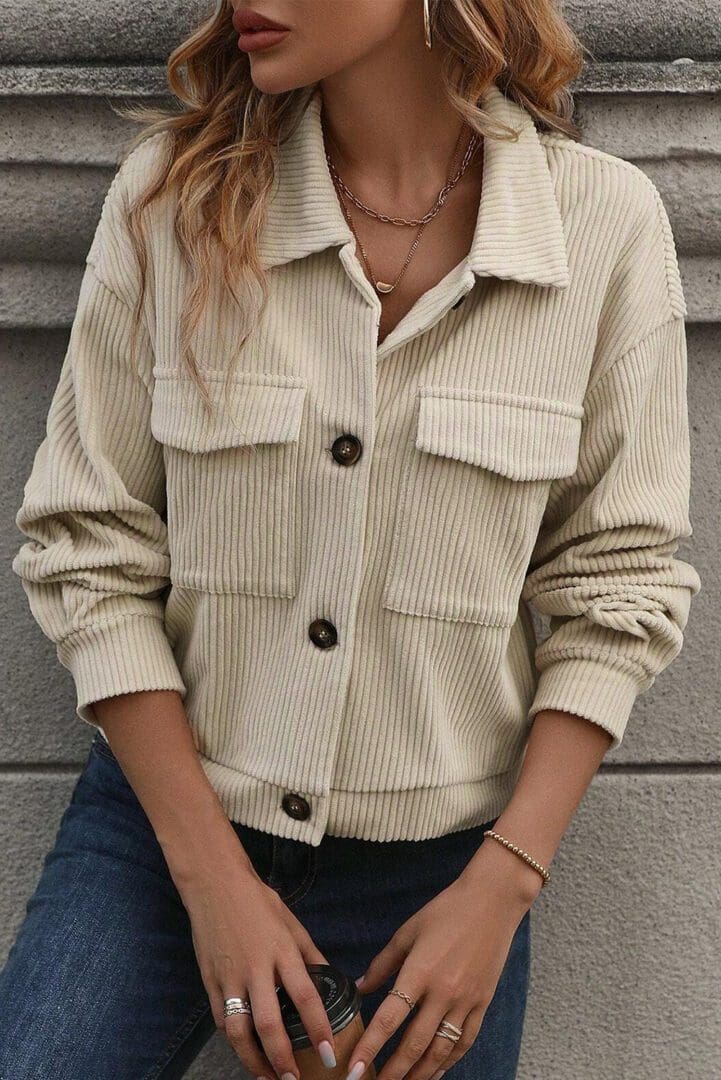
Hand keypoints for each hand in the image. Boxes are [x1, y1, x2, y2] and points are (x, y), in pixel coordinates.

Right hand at [170, 832, 337, 1079]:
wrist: (214, 884)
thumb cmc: (257, 901)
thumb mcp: (291, 922)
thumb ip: (310, 952)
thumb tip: (330, 977)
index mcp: (281, 950)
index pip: (305, 997)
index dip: (318, 1028)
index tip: (329, 1053)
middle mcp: (255, 967)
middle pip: (269, 1024)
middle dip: (282, 1059)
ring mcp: (229, 977)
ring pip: (239, 1031)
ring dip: (254, 1061)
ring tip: (269, 1077)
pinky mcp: (209, 981)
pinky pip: (221, 1020)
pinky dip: (234, 1040)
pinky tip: (246, 1050)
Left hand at [343, 848, 536, 1079]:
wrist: (491, 902)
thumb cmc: (446, 911)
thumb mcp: (408, 932)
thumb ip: (383, 964)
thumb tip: (360, 986)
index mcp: (419, 971)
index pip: (389, 1019)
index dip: (369, 1048)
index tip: (353, 1069)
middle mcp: (443, 992)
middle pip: (414, 1044)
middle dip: (392, 1071)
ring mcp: (466, 1001)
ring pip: (440, 1051)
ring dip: (419, 1074)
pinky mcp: (482, 1003)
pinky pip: (465, 1042)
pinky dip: (449, 1061)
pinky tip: (436, 1071)